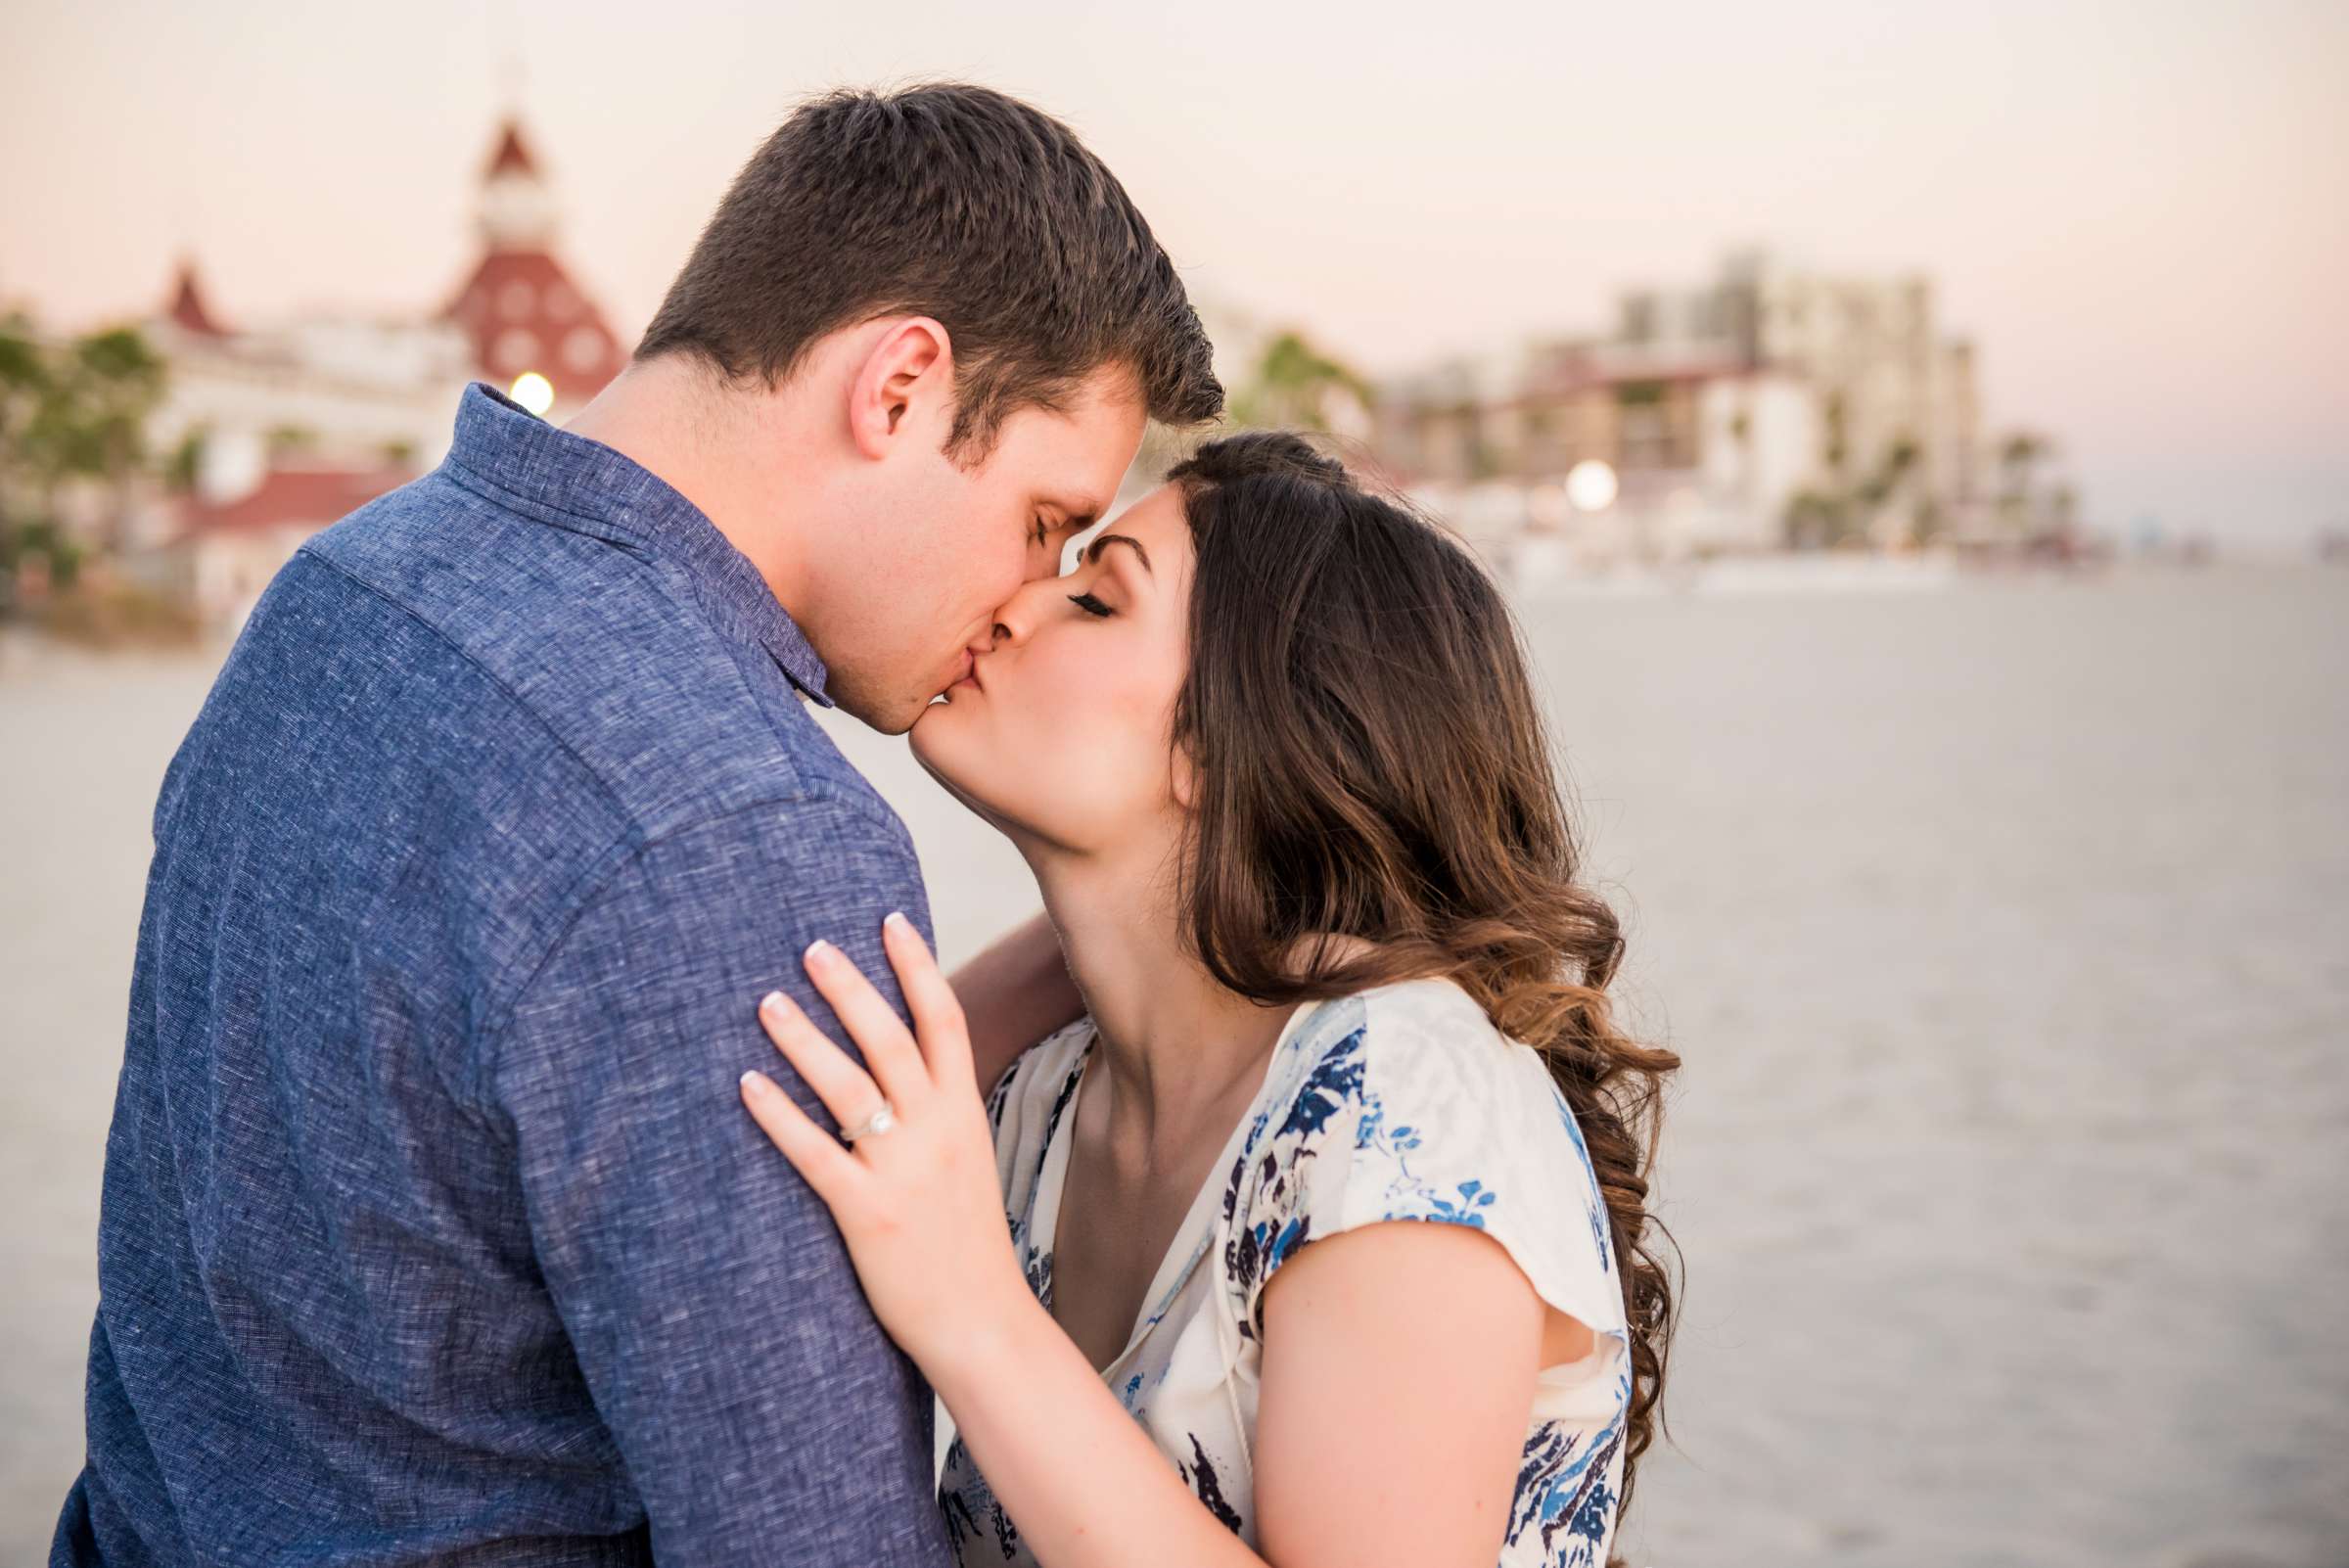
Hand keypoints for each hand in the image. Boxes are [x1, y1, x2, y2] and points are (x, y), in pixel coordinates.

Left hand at [739, 911, 1035, 1376]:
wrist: (982, 1321)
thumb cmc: (965, 1246)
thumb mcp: (968, 1163)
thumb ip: (938, 1116)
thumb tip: (902, 1074)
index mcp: (964, 1113)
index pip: (943, 1020)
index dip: (916, 966)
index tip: (889, 921)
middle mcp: (937, 1130)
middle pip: (891, 1038)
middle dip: (850, 987)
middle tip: (810, 946)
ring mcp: (903, 1170)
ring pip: (850, 1086)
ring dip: (805, 1038)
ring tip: (766, 1002)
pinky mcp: (868, 1212)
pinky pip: (815, 1152)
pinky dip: (779, 1114)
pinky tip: (747, 1085)